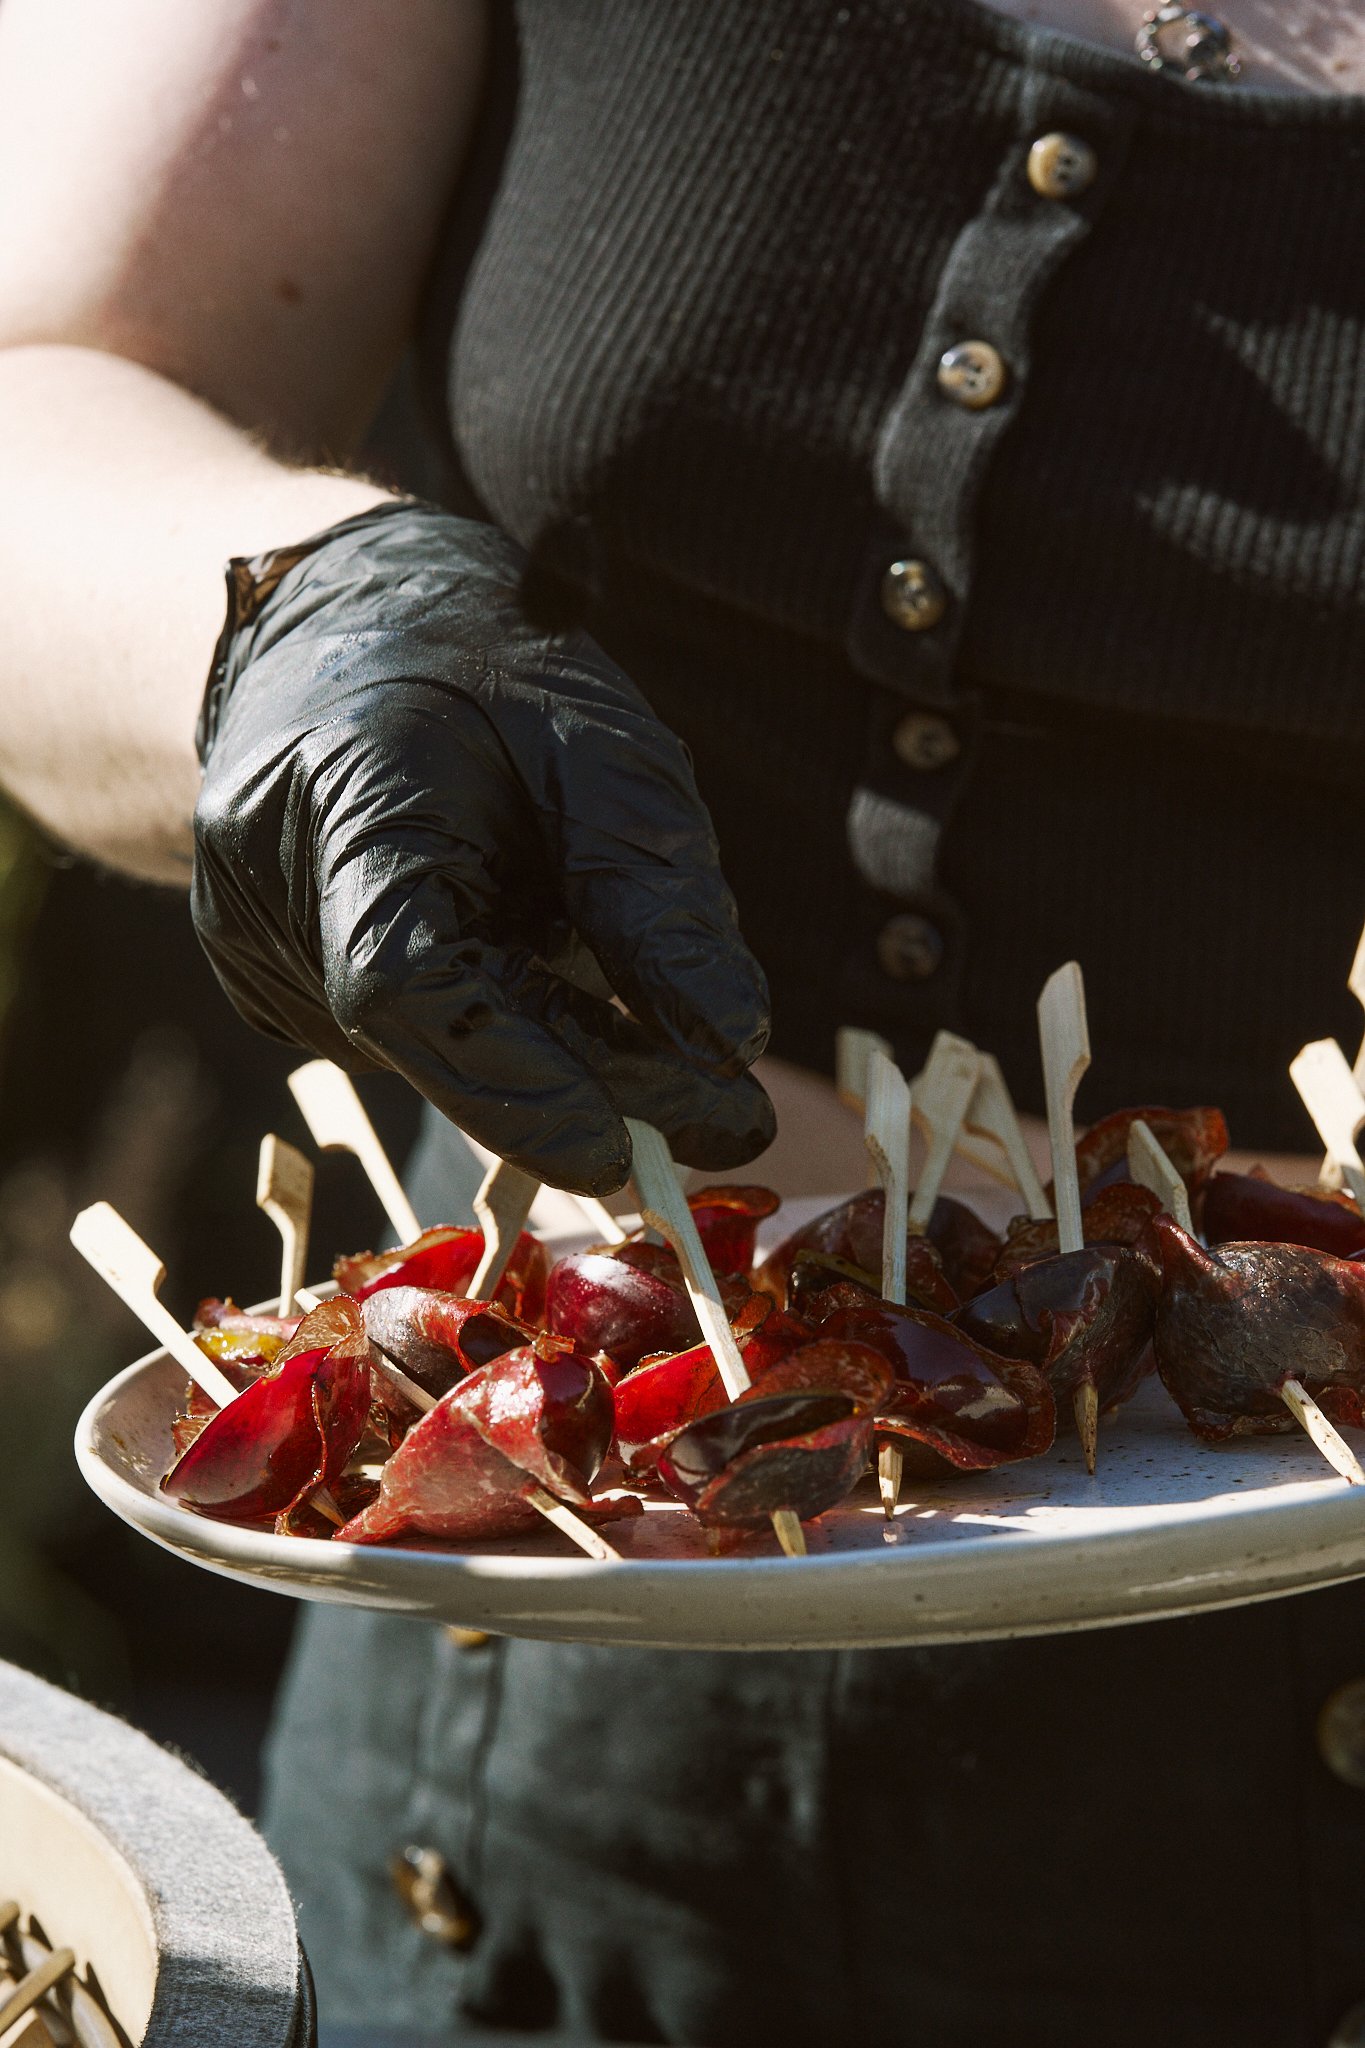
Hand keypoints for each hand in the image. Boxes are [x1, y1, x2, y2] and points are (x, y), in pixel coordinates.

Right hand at [192, 503, 773, 1192]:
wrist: (348, 623)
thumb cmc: (485, 668)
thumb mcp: (603, 749)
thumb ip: (656, 897)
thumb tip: (734, 1043)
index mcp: (339, 800)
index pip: (403, 982)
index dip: (513, 1083)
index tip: (624, 1149)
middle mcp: (267, 888)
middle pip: (428, 1042)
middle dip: (583, 1092)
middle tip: (726, 1119)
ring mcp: (258, 941)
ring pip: (432, 1050)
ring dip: (554, 1056)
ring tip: (661, 1031)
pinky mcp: (277, 974)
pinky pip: (413, 1030)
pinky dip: (503, 1026)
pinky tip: (543, 966)